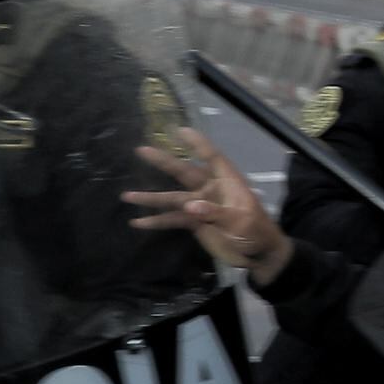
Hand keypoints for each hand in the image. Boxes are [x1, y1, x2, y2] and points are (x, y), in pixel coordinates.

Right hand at [123, 132, 290, 282]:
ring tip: (125, 195)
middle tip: (141, 150)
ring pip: (171, 198)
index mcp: (227, 182)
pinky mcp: (194, 222)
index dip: (197, 144)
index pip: (212, 157)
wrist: (257, 253)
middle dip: (164, 162)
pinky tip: (136, 222)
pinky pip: (171, 219)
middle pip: (184, 172)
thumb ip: (216, 212)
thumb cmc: (256, 231)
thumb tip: (189, 205)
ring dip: (150, 198)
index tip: (180, 130)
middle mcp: (210, 189)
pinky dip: (155, 221)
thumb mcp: (242, 221)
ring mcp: (200, 205)